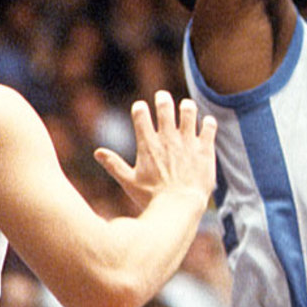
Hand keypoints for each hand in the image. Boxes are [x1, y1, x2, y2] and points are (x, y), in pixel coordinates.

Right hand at [94, 91, 216, 212]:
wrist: (180, 208)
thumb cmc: (152, 199)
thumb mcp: (129, 183)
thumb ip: (114, 165)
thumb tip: (97, 153)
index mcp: (148, 145)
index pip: (141, 114)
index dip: (140, 108)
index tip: (141, 107)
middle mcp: (168, 139)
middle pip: (165, 107)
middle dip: (163, 99)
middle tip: (163, 97)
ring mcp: (188, 142)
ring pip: (189, 112)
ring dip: (187, 107)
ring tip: (186, 107)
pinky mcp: (205, 149)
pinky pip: (209, 127)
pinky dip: (208, 123)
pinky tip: (207, 123)